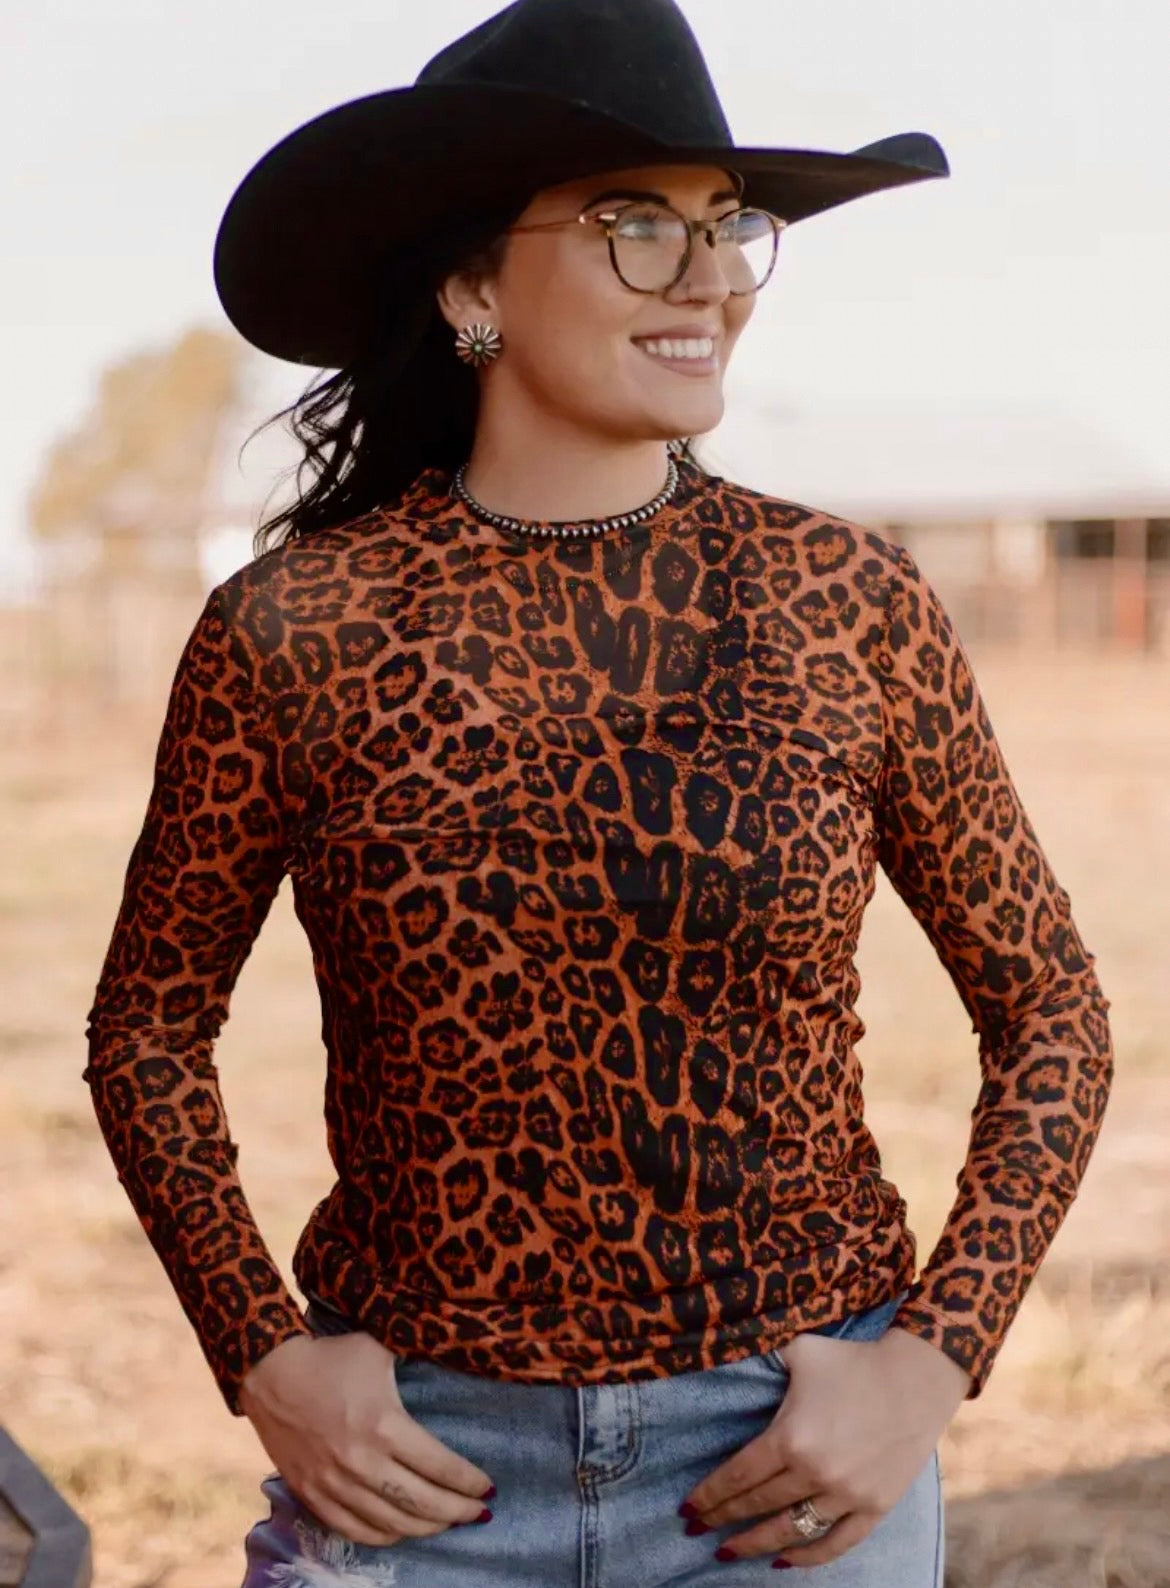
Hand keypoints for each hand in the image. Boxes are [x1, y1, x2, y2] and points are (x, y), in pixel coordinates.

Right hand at [239, 1331, 494, 1546]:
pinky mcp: (313, 1495)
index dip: (469, 1482)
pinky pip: (354, 1530)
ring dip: (427, 1528)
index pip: (439, 1466)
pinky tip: (403, 1530)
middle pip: (421, 1503)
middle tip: (479, 1512)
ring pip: (391, 1524)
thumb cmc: (332, 1357)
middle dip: (458, 1512)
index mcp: (384, 1425)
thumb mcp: (380, 1349)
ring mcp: (334, 1484)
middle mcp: (361, 1462)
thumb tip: (457, 1353)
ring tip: (449, 1523)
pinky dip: (384, 1536)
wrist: (271, 1372)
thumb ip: (417, 1360)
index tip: (488, 1488)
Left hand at [680, 1326, 969, 1567]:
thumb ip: (762, 1358)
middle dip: (722, 1520)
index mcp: (790, 1437)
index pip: (738, 1477)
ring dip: (755, 1545)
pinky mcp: (874, 1508)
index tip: (687, 1509)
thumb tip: (724, 1347)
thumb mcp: (799, 1350)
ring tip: (728, 1553)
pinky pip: (836, 1543)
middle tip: (697, 1529)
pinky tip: (783, 1561)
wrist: (917, 1377)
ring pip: (790, 1532)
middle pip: (757, 1506)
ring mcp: (846, 1495)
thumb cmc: (852, 1360)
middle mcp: (815, 1472)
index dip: (709, 1496)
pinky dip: (808, 1558)